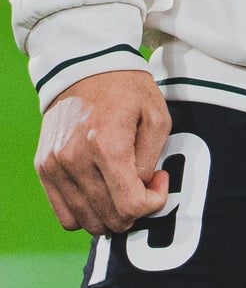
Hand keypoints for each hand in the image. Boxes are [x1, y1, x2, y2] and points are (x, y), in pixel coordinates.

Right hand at [36, 69, 170, 235]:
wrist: (85, 65)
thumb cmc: (127, 88)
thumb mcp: (156, 115)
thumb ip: (152, 158)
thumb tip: (143, 189)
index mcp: (107, 145)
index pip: (129, 205)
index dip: (152, 203)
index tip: (159, 181)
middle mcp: (76, 160)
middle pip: (108, 218)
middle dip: (134, 211)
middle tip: (144, 185)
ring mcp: (55, 166)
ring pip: (85, 221)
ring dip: (109, 216)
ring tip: (122, 189)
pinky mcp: (44, 168)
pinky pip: (64, 214)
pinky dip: (85, 213)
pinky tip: (100, 193)